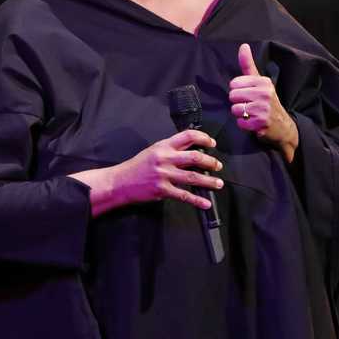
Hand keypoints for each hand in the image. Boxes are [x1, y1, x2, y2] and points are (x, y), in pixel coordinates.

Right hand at [69, 129, 223, 217]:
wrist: (120, 182)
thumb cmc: (137, 166)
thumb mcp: (153, 151)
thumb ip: (170, 150)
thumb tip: (192, 151)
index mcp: (163, 146)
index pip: (188, 136)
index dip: (203, 138)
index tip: (212, 143)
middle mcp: (165, 158)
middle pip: (194, 156)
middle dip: (210, 161)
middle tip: (218, 165)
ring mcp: (164, 174)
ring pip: (192, 176)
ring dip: (209, 181)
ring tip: (218, 183)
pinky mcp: (162, 190)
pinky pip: (184, 195)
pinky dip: (197, 200)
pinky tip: (206, 202)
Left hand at [229, 43, 298, 162]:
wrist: (283, 125)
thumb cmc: (267, 101)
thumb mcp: (260, 82)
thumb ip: (248, 65)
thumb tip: (243, 46)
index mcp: (263, 82)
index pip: (234, 84)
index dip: (237, 91)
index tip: (247, 95)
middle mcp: (265, 93)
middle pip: (233, 96)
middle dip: (238, 103)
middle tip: (249, 105)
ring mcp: (264, 109)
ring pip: (235, 110)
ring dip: (240, 115)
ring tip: (251, 114)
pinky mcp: (262, 123)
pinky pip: (240, 123)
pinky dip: (244, 125)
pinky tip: (253, 123)